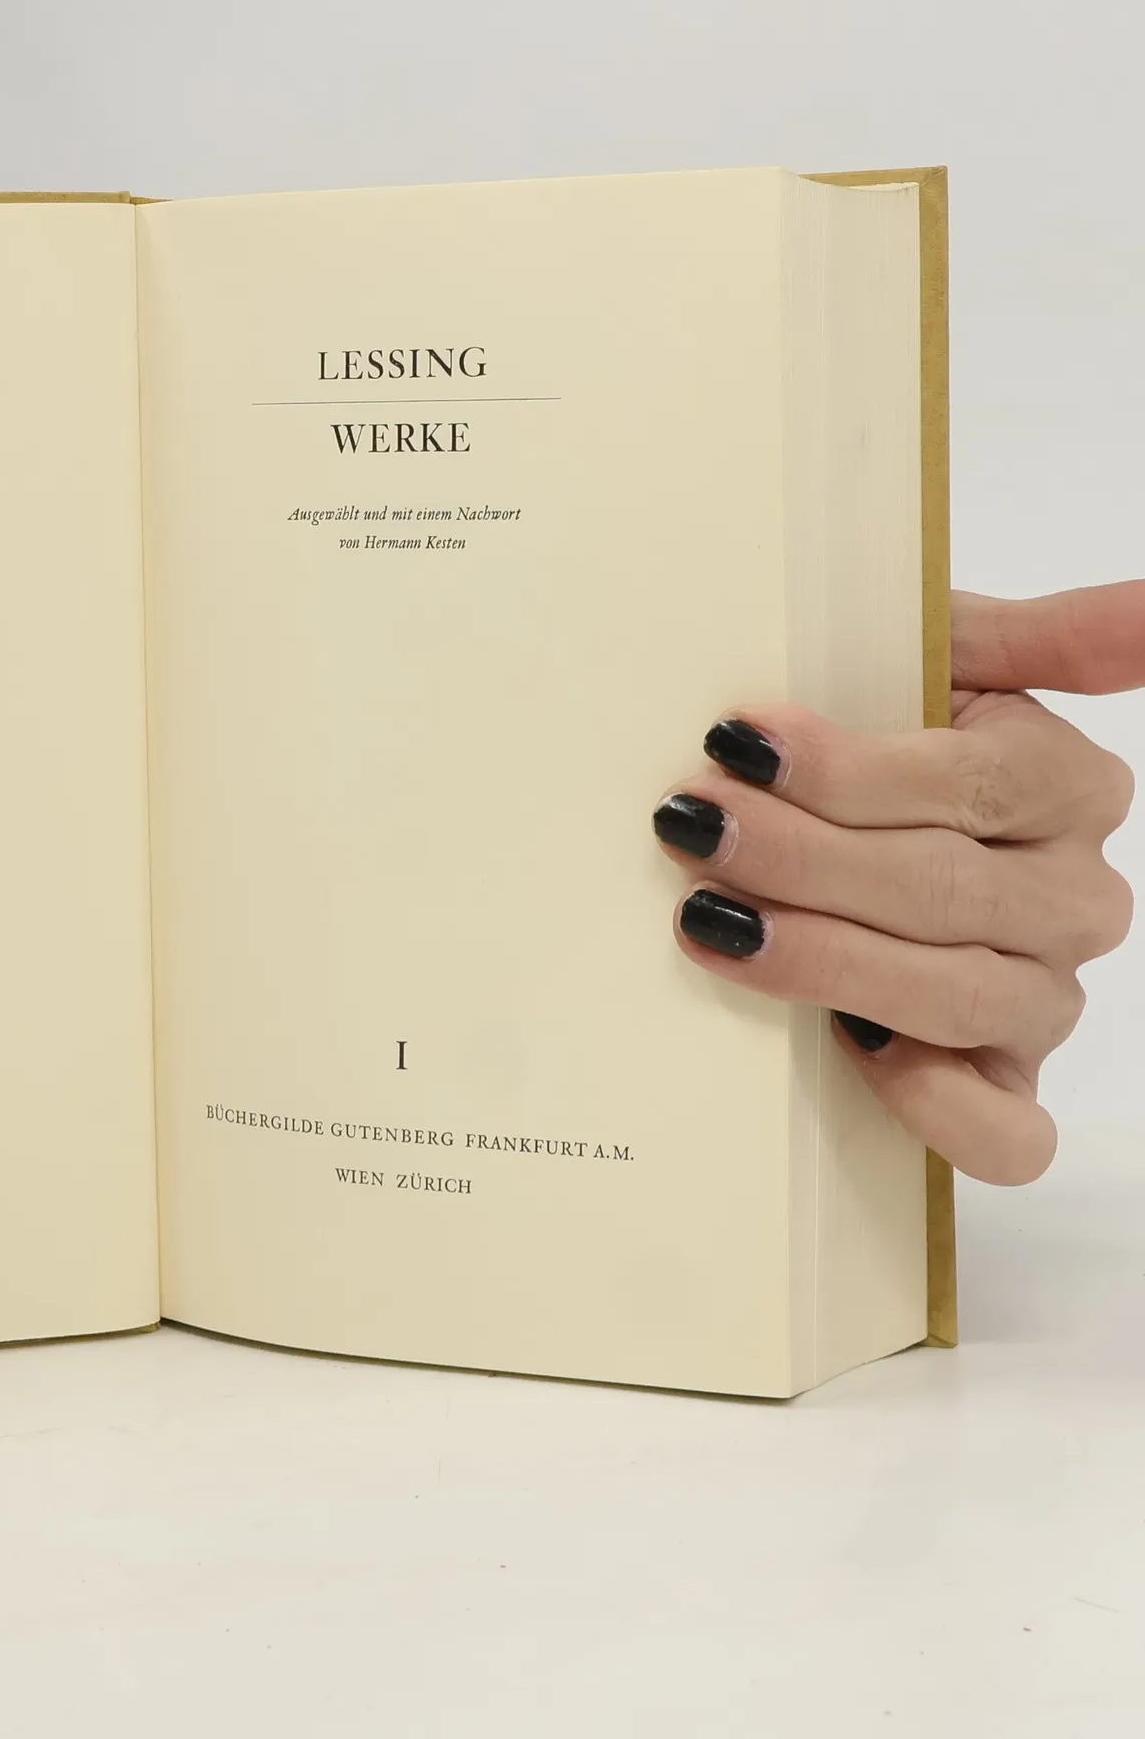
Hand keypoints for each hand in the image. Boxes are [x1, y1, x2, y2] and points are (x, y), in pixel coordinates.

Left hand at [654, 583, 1144, 1184]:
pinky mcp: (1004, 1080)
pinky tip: (848, 1047)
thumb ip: (1037, 638)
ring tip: (709, 921)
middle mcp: (1076, 897)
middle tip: (692, 827)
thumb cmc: (883, 732)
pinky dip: (931, 1102)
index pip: (967, 787)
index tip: (735, 742)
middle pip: (945, 890)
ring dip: (824, 962)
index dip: (847, 770)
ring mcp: (1045, 997)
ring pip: (956, 998)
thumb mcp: (940, 658)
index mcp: (1071, 786)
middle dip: (802, 859)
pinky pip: (1003, 1132)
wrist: (843, 834)